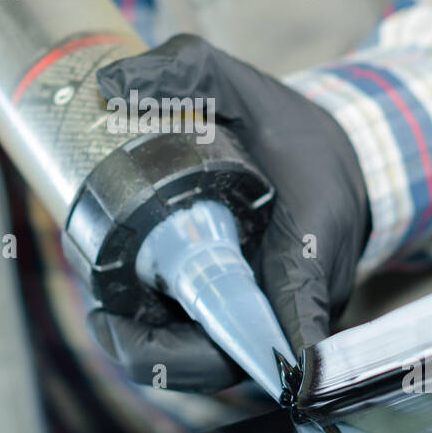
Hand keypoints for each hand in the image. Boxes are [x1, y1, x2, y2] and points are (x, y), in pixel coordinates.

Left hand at [87, 34, 370, 391]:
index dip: (270, 345)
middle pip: (234, 358)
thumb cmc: (293, 132)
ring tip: (97, 306)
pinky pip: (205, 347)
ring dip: (151, 347)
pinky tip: (114, 306)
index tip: (239, 359)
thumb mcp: (245, 88)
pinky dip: (159, 337)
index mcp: (311, 246)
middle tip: (102, 317)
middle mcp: (297, 300)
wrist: (334, 160)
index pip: (297, 309)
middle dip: (162, 350)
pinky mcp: (250, 321)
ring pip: (212, 359)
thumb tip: (109, 84)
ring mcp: (272, 318)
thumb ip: (188, 73)